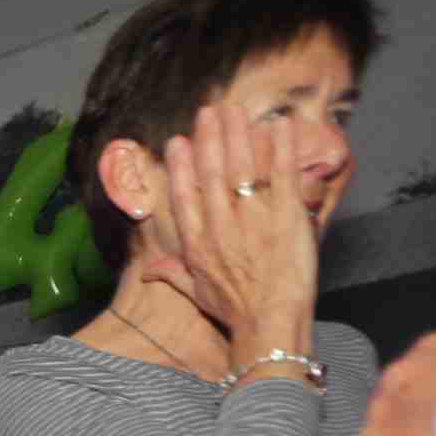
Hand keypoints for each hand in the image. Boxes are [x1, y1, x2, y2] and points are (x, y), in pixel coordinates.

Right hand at [143, 102, 316, 356]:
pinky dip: (282, 149)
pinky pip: (283, 176)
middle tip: (210, 111)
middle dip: (210, 139)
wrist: (269, 324)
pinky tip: (281, 126)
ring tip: (236, 111)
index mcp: (199, 244)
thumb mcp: (197, 295)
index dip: (181, 167)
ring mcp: (254, 220)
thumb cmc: (235, 313)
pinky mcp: (286, 218)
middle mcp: (221, 227)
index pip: (185, 197)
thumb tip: (149, 271)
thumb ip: (173, 275)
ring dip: (239, 135)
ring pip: (243, 169)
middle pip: (212, 174)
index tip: (178, 142)